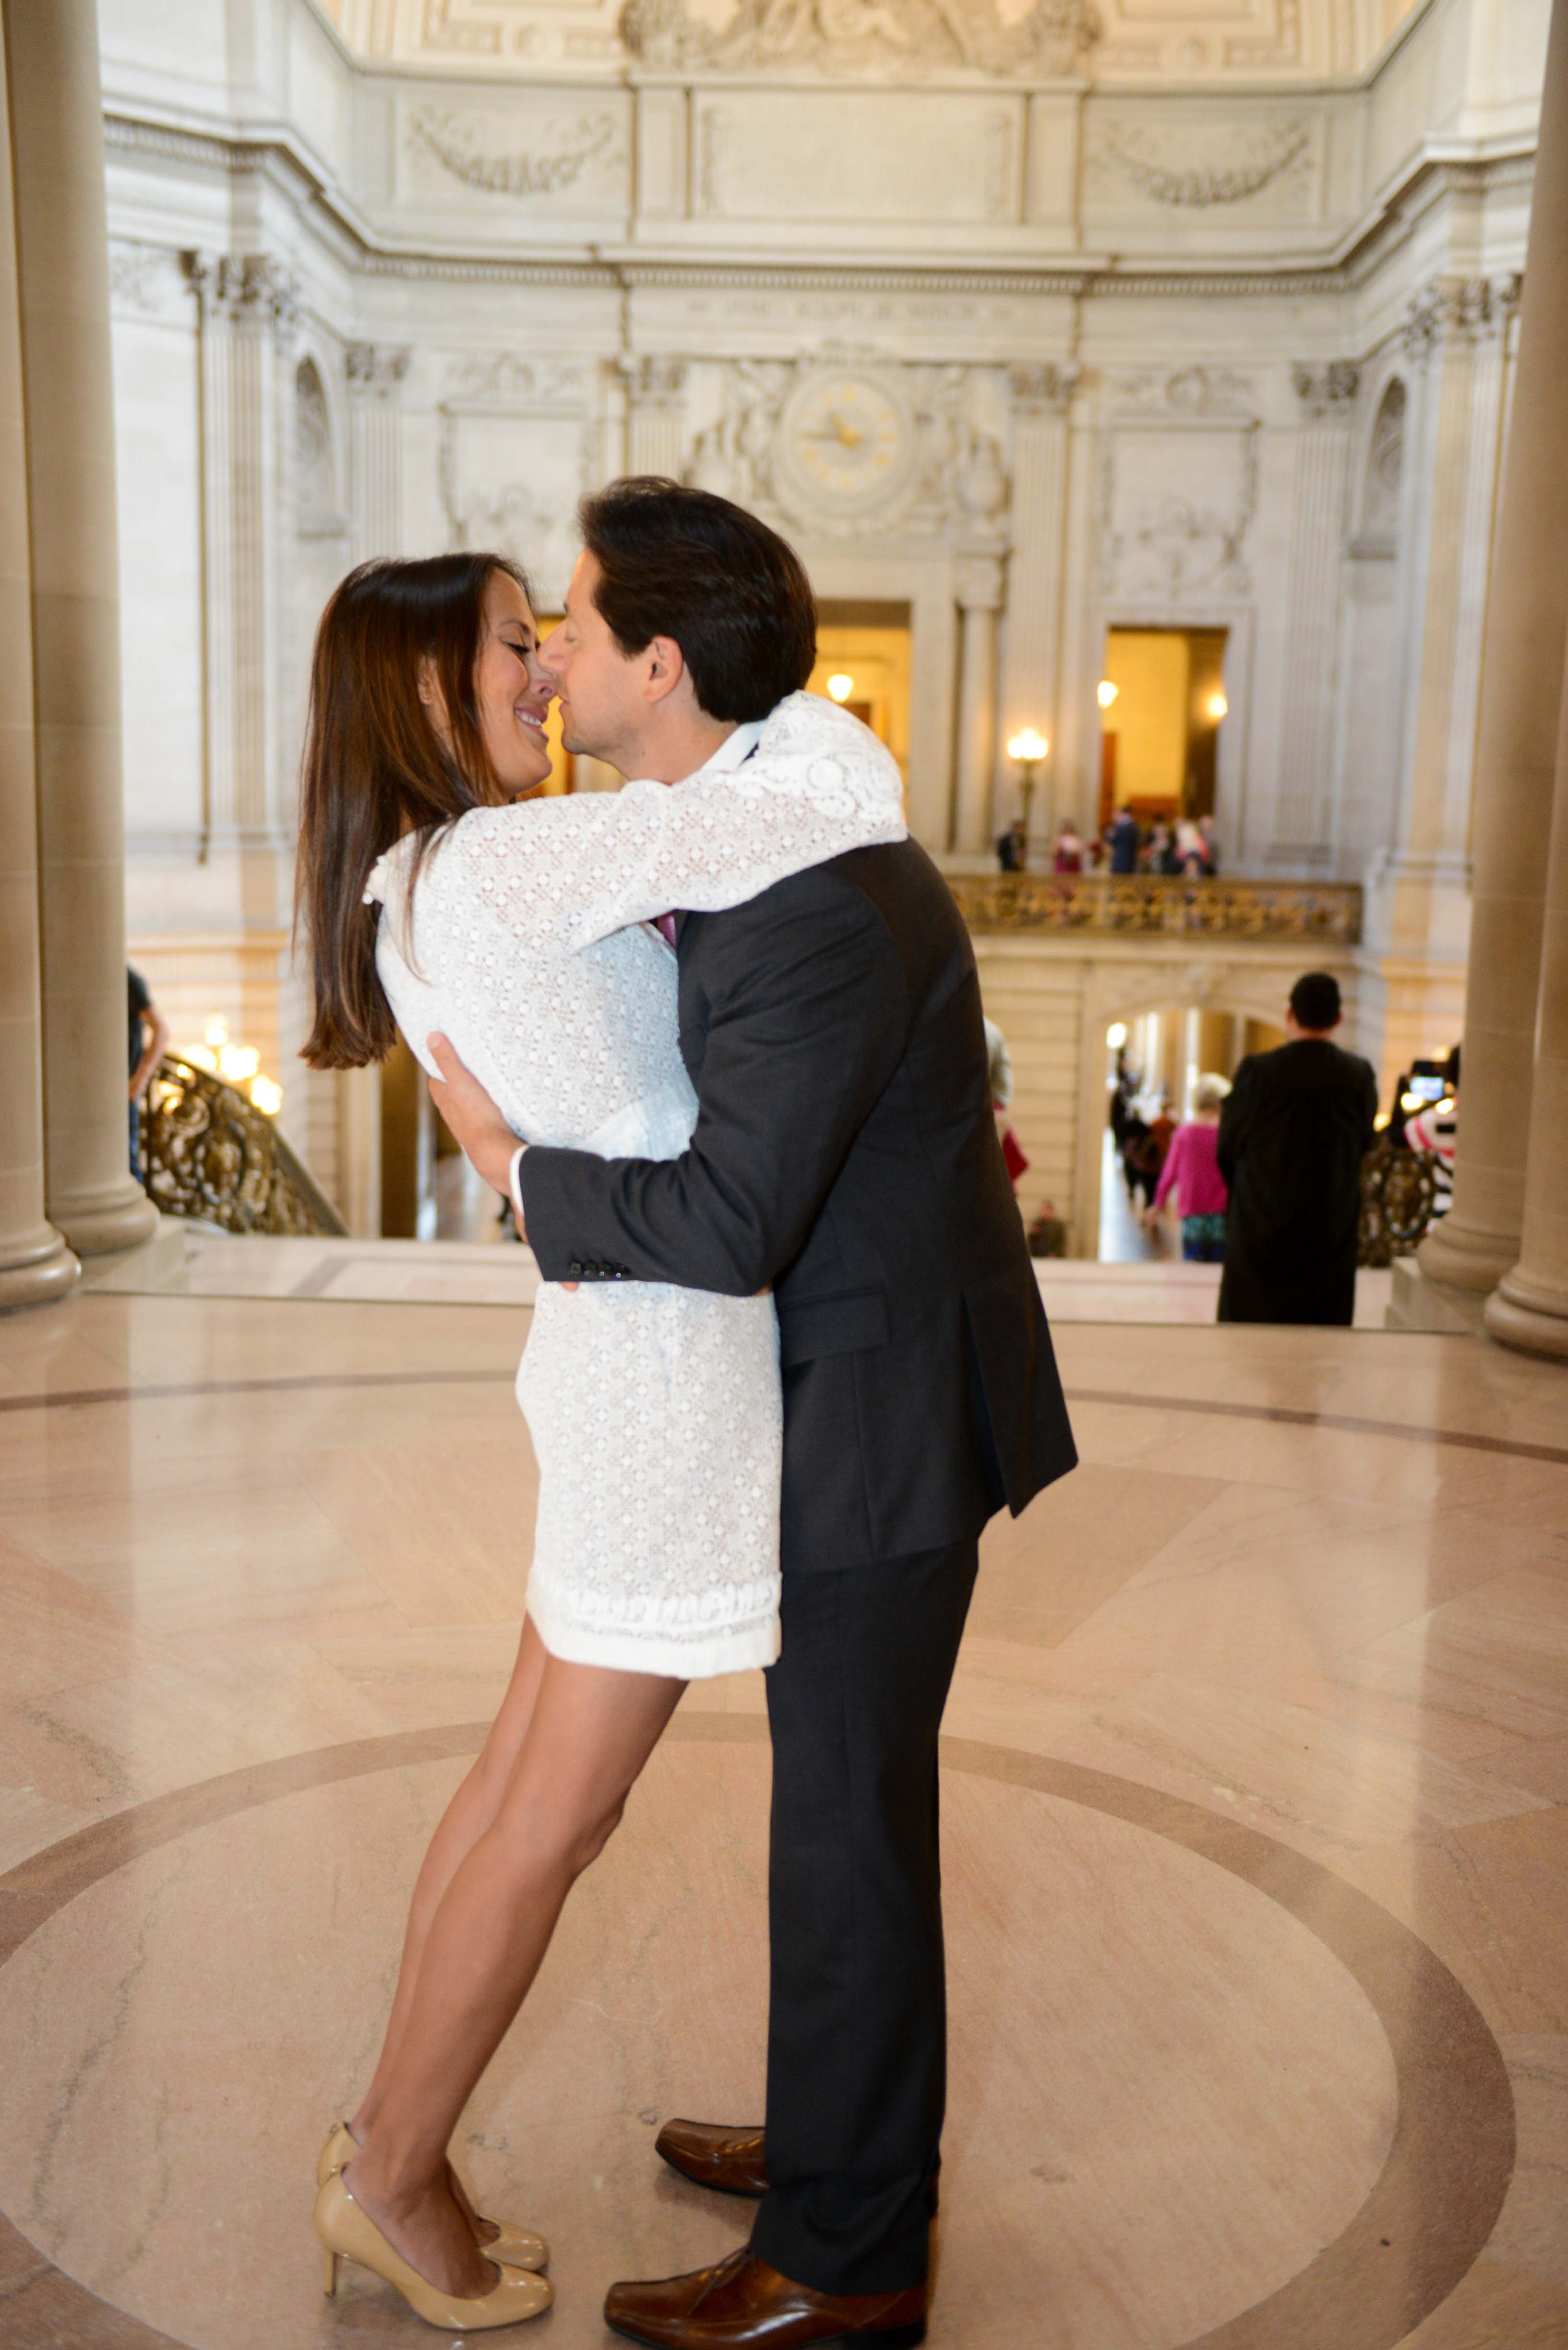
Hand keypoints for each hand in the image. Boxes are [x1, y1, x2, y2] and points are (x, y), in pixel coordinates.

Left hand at [427, 1035, 520, 1207]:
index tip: (445, 1059)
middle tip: (466, 1070)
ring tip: (483, 1088)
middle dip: (455, 1085)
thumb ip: (448, 1061)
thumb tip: (432, 1037)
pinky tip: (496, 1110)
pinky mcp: (485, 1137)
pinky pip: (482, 1121)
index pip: (435, 1083)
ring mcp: (469, 1129)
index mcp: (445, 1102)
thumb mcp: (462, 1082)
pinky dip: (485, 1114)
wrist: (495, 1152)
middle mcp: (454, 1117)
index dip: (438, 1071)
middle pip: (449, 1097)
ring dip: (471, 1101)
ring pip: (466, 1111)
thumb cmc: (477, 1116)